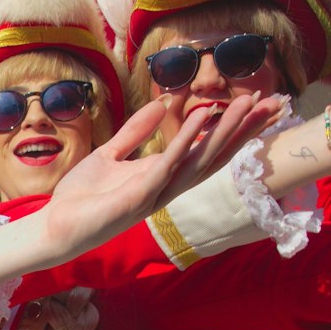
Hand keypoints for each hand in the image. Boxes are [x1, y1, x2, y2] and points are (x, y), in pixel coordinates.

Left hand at [42, 92, 282, 256]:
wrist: (56, 226)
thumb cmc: (82, 197)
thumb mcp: (111, 155)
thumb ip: (136, 132)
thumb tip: (162, 107)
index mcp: (163, 174)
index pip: (207, 148)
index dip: (234, 128)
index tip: (260, 104)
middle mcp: (167, 186)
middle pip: (215, 155)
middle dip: (244, 129)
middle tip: (273, 103)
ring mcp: (156, 193)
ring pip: (199, 160)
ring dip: (223, 131)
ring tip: (244, 103)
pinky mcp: (138, 198)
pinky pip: (166, 166)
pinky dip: (183, 142)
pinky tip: (199, 120)